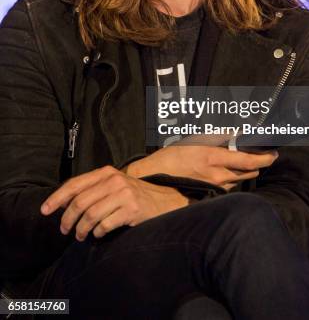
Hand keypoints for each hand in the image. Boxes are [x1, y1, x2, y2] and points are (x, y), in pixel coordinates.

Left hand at [40, 165, 188, 240]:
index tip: (45, 210)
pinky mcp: (132, 209)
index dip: (57, 198)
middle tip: (64, 230)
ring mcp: (124, 194)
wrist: (164, 201)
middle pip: (80, 202)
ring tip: (80, 236)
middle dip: (67, 219)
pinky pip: (105, 225)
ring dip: (81, 230)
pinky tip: (99, 234)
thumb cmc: (135, 195)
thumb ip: (92, 189)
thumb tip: (63, 202)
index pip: (75, 184)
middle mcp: (114, 180)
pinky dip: (98, 233)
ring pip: (90, 215)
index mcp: (107, 172)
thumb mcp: (113, 185)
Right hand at [124, 140, 278, 190]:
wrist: (155, 179)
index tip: (273, 154)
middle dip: (256, 164)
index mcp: (214, 158)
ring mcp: (214, 188)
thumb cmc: (172, 157)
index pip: (248, 160)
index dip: (264, 158)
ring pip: (238, 180)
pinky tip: (225, 173)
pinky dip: (231, 179)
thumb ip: (218, 136)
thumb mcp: (195, 139)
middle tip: (261, 156)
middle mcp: (217, 176)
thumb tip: (236, 133)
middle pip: (248, 172)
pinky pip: (227, 187)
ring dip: (243, 171)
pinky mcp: (209, 196)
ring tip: (241, 162)